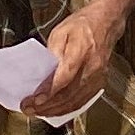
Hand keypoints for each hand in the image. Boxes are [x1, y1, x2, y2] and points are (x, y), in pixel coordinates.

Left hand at [25, 6, 117, 123]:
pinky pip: (82, 102)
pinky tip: (55, 110)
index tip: (35, 100)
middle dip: (46, 105)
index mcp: (82, 49)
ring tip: (38, 112)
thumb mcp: (60, 31)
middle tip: (29, 108)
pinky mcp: (99, 83)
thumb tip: (43, 73)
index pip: (65, 77)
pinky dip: (66, 109)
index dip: (49, 91)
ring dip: (55, 110)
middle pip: (68, 94)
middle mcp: (92, 66)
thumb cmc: (83, 25)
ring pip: (75, 102)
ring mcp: (98, 77)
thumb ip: (51, 52)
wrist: (106, 23)